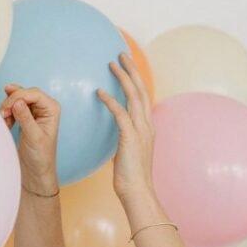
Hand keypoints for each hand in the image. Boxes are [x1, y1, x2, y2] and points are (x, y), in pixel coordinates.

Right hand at [0, 85, 60, 193]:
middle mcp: (45, 107)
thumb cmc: (40, 157)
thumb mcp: (33, 137)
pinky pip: (13, 107)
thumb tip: (17, 102)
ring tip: (4, 121)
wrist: (35, 172)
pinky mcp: (26, 117)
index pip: (33, 93)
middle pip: (24, 94)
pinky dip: (7, 113)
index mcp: (52, 108)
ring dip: (7, 108)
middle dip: (11, 102)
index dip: (18, 97)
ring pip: (17, 99)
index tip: (6, 109)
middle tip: (2, 115)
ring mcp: (35, 111)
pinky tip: (5, 122)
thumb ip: (25, 118)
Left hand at [97, 52, 155, 201]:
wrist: (138, 191)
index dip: (135, 80)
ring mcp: (141, 129)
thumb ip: (126, 139)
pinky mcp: (130, 136)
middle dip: (132, 69)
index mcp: (148, 126)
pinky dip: (110, 100)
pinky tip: (99, 92)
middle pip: (141, 89)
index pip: (143, 96)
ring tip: (112, 63)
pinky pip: (120, 112)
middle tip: (121, 54)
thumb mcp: (129, 153)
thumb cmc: (131, 177)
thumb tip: (119, 135)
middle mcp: (147, 124)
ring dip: (123, 77)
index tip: (127, 66)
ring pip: (133, 95)